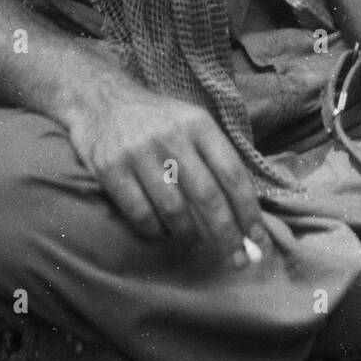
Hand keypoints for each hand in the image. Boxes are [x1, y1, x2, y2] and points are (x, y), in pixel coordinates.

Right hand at [62, 71, 265, 268]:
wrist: (101, 99)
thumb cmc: (157, 120)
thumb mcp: (191, 122)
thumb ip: (216, 158)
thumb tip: (246, 212)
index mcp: (198, 124)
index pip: (232, 173)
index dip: (248, 210)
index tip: (259, 239)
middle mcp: (171, 136)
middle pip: (208, 196)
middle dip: (227, 235)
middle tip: (237, 260)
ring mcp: (139, 152)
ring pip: (174, 210)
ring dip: (190, 236)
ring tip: (194, 243)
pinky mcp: (111, 168)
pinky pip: (140, 214)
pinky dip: (155, 231)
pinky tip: (161, 233)